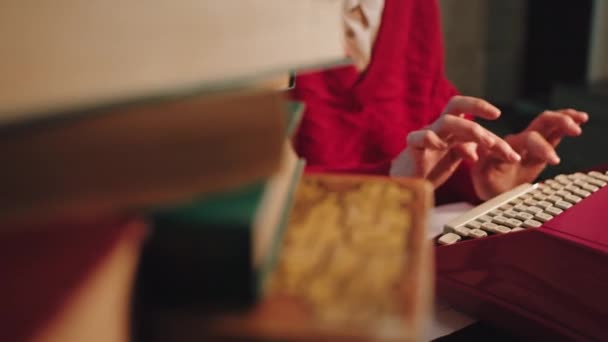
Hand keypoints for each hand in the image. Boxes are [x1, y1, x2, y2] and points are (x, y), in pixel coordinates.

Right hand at [390, 96, 520, 186]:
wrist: (405, 184)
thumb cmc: (428, 169)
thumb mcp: (453, 159)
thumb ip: (468, 150)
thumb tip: (483, 149)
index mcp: (449, 130)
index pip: (471, 119)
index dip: (488, 123)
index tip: (503, 127)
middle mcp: (438, 129)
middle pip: (455, 105)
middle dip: (476, 105)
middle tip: (496, 116)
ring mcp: (424, 136)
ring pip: (445, 120)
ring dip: (468, 128)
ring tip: (484, 142)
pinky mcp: (412, 148)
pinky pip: (419, 137)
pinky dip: (431, 139)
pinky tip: (441, 147)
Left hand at [471, 108, 587, 199]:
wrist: (494, 186)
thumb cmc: (486, 181)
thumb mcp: (480, 175)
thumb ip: (482, 165)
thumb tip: (478, 153)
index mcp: (498, 148)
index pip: (506, 146)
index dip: (512, 151)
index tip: (516, 161)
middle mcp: (515, 142)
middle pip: (531, 132)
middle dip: (545, 137)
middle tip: (558, 153)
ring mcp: (529, 141)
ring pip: (545, 124)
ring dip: (561, 121)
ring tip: (577, 124)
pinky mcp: (541, 145)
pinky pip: (554, 130)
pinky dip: (566, 122)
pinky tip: (579, 119)